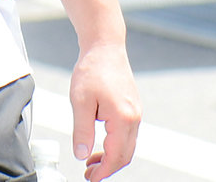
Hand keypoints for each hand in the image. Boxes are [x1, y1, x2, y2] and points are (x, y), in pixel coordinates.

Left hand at [71, 41, 140, 179]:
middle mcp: (134, 118)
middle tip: (89, 173)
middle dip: (108, 167)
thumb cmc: (92, 70)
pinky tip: (99, 143)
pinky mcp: (132, 108)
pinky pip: (127, 134)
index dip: (103, 171)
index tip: (91, 178)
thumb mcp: (80, 101)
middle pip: (125, 155)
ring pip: (127, 145)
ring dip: (111, 156)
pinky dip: (115, 144)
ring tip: (91, 160)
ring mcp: (135, 113)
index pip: (116, 156)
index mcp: (123, 119)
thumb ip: (82, 130)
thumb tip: (81, 154)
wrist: (105, 47)